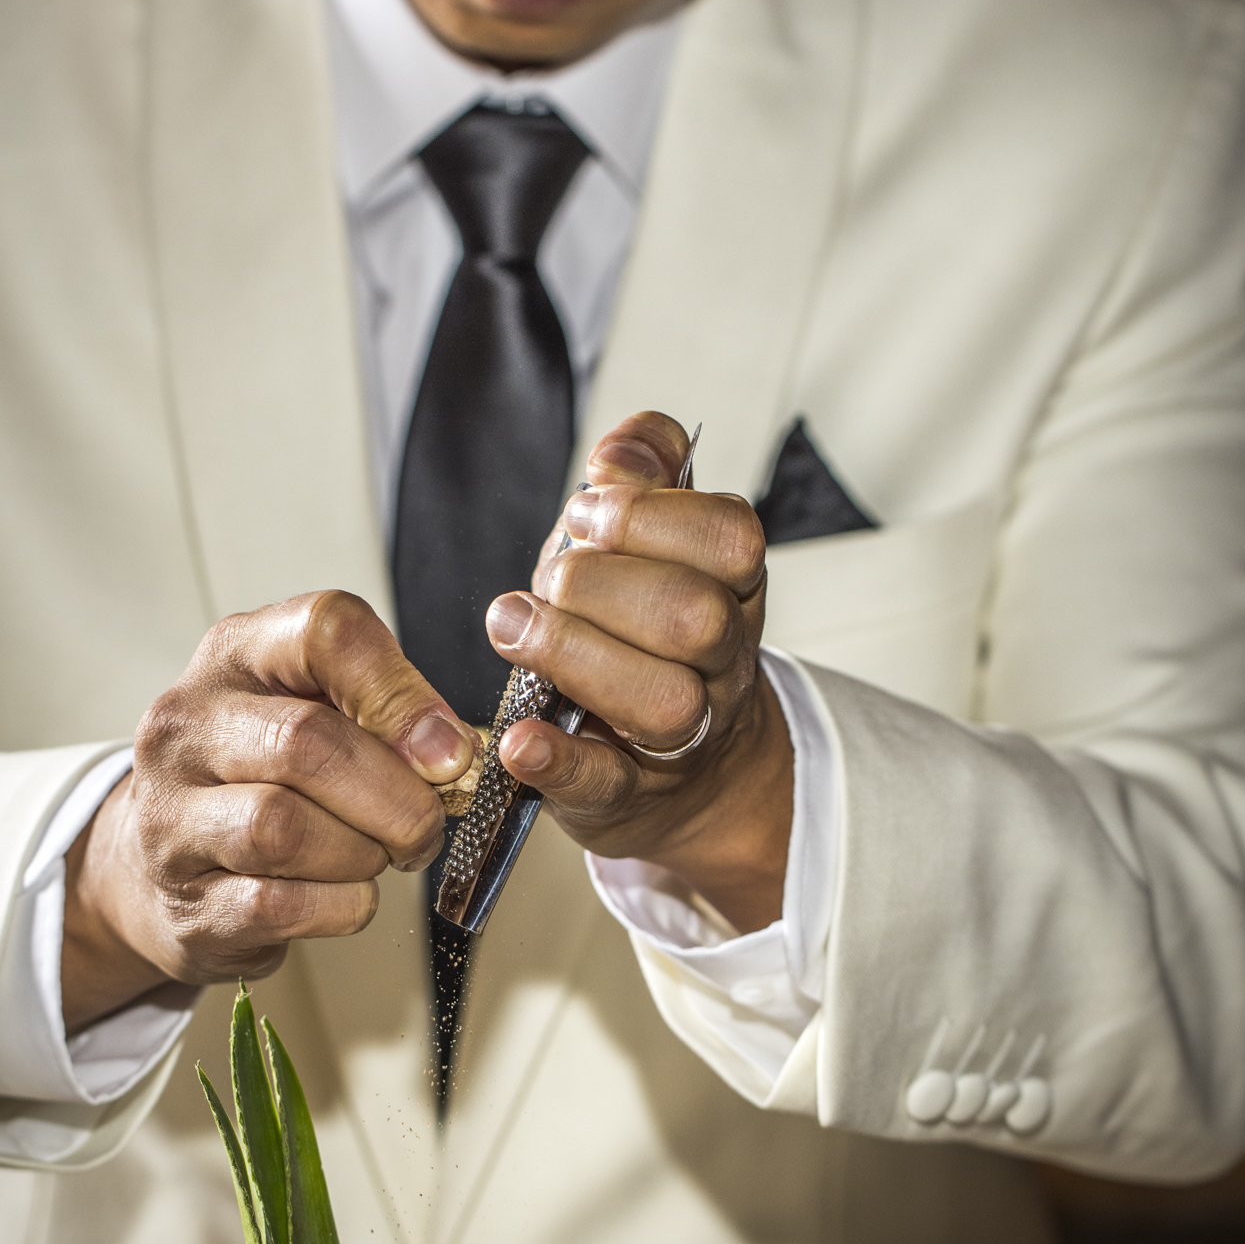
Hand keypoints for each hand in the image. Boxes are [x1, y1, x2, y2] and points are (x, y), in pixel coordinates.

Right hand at [61, 593, 476, 1029]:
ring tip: (376, 856)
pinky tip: (345, 895)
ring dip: (362, 853)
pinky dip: (340, 906)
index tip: (448, 750)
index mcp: (234, 656)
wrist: (163, 871)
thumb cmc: (262, 780)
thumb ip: (381, 712)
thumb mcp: (312, 712)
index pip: (324, 631)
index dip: (401, 691)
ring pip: (283, 830)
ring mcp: (170, 817)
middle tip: (426, 824)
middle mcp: (187, 727)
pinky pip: (279, 905)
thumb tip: (448, 752)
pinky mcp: (186, 902)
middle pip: (305, 743)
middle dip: (395, 796)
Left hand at [486, 411, 793, 932]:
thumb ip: (643, 479)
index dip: (653, 516)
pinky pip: (604, 782)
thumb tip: (625, 448)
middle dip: (607, 583)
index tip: (586, 510)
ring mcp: (679, 738)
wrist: (682, 775)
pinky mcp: (624, 795)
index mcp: (731, 591)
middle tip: (549, 577)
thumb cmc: (642, 636)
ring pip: (666, 703)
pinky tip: (518, 739)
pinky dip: (557, 761)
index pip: (731, 540)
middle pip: (698, 619)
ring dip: (578, 654)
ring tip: (513, 627)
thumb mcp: (645, 546)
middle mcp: (720, 666)